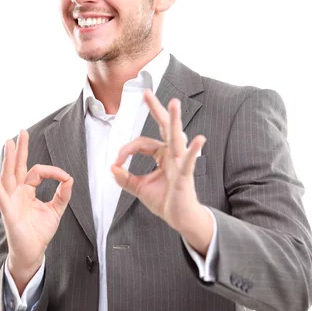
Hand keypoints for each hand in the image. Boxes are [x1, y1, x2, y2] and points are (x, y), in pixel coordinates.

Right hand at [0, 130, 72, 286]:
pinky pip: (1, 195)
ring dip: (9, 159)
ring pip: (9, 175)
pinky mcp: (8, 211)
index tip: (66, 177)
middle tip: (21, 132)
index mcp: (28, 190)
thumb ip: (63, 194)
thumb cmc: (40, 231)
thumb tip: (70, 179)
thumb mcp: (56, 210)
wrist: (34, 251)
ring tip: (9, 142)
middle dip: (21, 149)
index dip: (53, 171)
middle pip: (18, 166)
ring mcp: (11, 200)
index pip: (38, 172)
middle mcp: (18, 192)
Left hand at [111, 89, 206, 232]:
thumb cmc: (165, 200)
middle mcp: (172, 153)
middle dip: (156, 109)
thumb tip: (111, 168)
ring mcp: (180, 162)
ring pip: (176, 137)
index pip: (141, 143)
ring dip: (174, 120)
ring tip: (174, 103)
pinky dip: (194, 150)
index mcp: (162, 154)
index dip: (125, 150)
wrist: (180, 218)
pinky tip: (199, 139)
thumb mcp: (140, 188)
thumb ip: (125, 178)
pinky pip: (189, 161)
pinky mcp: (185, 175)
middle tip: (146, 92)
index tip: (116, 163)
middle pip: (163, 127)